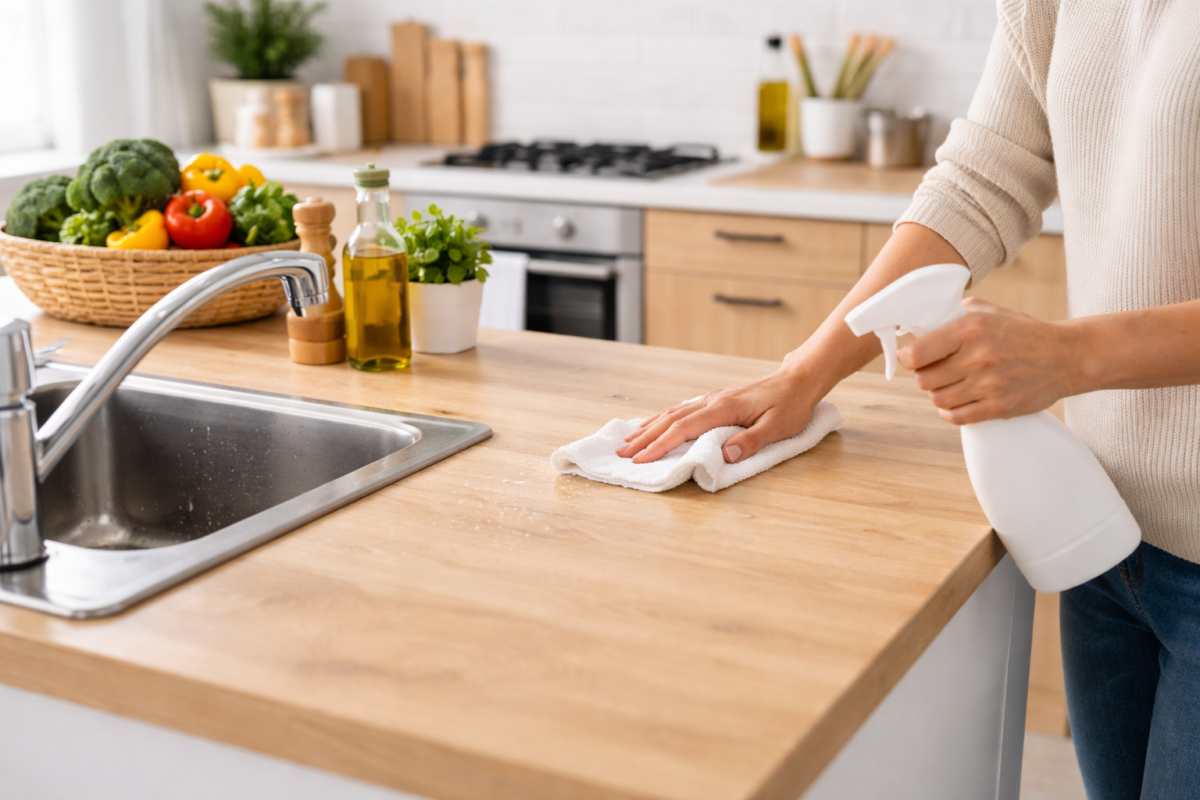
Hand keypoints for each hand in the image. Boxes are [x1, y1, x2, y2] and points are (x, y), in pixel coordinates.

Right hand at [615, 367, 819, 463]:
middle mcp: (712, 401)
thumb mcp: (778, 427)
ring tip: (628, 441)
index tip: (641, 460)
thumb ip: (751, 441)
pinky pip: (681, 409)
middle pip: (670, 420)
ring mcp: (712, 399)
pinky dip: (662, 418)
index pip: (683, 429)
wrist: (798, 380)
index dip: (660, 445)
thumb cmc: (791, 405)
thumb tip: (726, 454)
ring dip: (649, 428)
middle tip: (622, 455)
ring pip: (672, 413)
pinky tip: (654, 424)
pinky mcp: (715, 400)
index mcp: (723, 408)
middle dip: (645, 438)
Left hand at [898, 297, 1078, 423]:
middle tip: (933, 372)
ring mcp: (989, 384)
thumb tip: (924, 322)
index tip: (911, 358)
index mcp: (971, 329)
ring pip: (938, 400)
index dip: (907, 358)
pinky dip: (950, 412)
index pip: (917, 354)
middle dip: (924, 376)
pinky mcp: (1000, 406)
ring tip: (949, 385)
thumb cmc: (1024, 332)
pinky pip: (958, 417)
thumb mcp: (990, 312)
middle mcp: (978, 357)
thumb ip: (956, 313)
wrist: (1067, 356)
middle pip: (924, 380)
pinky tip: (955, 403)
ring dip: (938, 394)